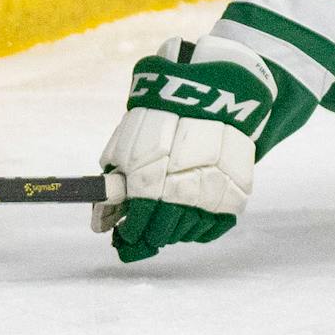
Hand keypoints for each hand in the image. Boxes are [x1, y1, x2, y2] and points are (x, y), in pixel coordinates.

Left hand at [94, 39, 273, 262]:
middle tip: (144, 231)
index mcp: (151, 179)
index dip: (130, 233)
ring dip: (173, 231)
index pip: (139, 222)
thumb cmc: (159, 122)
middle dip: (149, 236)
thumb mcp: (126, 147)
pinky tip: (190, 217)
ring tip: (167, 217)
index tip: (125, 235)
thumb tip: (100, 224)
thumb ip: (113, 186)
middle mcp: (182, 192)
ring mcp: (210, 197)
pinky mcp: (234, 198)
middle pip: (163, 233)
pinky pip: (213, 229)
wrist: (210, 99)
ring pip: (187, 233)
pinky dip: (200, 229)